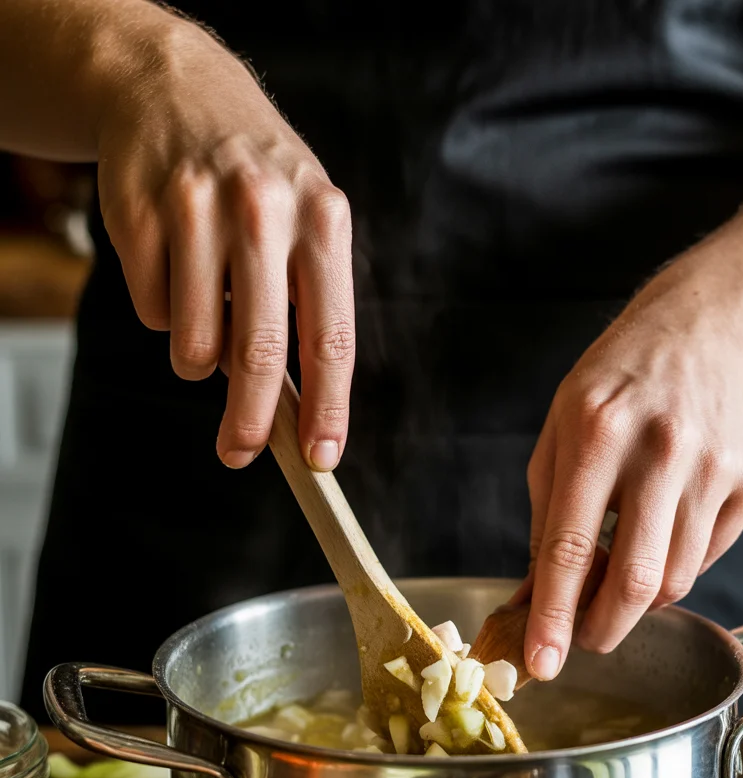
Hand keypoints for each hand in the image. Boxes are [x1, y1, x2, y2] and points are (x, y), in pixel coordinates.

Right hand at [96, 17, 353, 468]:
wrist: (176, 85)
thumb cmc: (257, 176)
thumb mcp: (307, 220)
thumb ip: (310, 306)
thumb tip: (298, 411)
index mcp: (323, 220)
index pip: (332, 337)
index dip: (327, 408)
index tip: (320, 457)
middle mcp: (264, 210)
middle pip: (259, 353)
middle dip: (250, 422)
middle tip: (239, 453)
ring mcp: (196, 209)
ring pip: (194, 344)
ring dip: (198, 356)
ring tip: (207, 314)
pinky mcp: (139, 214)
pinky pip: (153, 312)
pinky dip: (164, 310)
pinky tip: (175, 264)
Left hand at [523, 278, 742, 678]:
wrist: (695, 337)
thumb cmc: (610, 390)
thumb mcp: (556, 438)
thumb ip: (543, 523)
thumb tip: (531, 602)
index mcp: (596, 433)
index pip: (569, 547)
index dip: (552, 616)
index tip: (542, 664)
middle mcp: (660, 448)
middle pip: (636, 580)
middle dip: (603, 629)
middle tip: (585, 638)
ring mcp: (712, 465)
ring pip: (676, 580)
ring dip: (639, 600)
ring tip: (619, 572)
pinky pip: (707, 558)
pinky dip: (675, 566)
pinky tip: (659, 532)